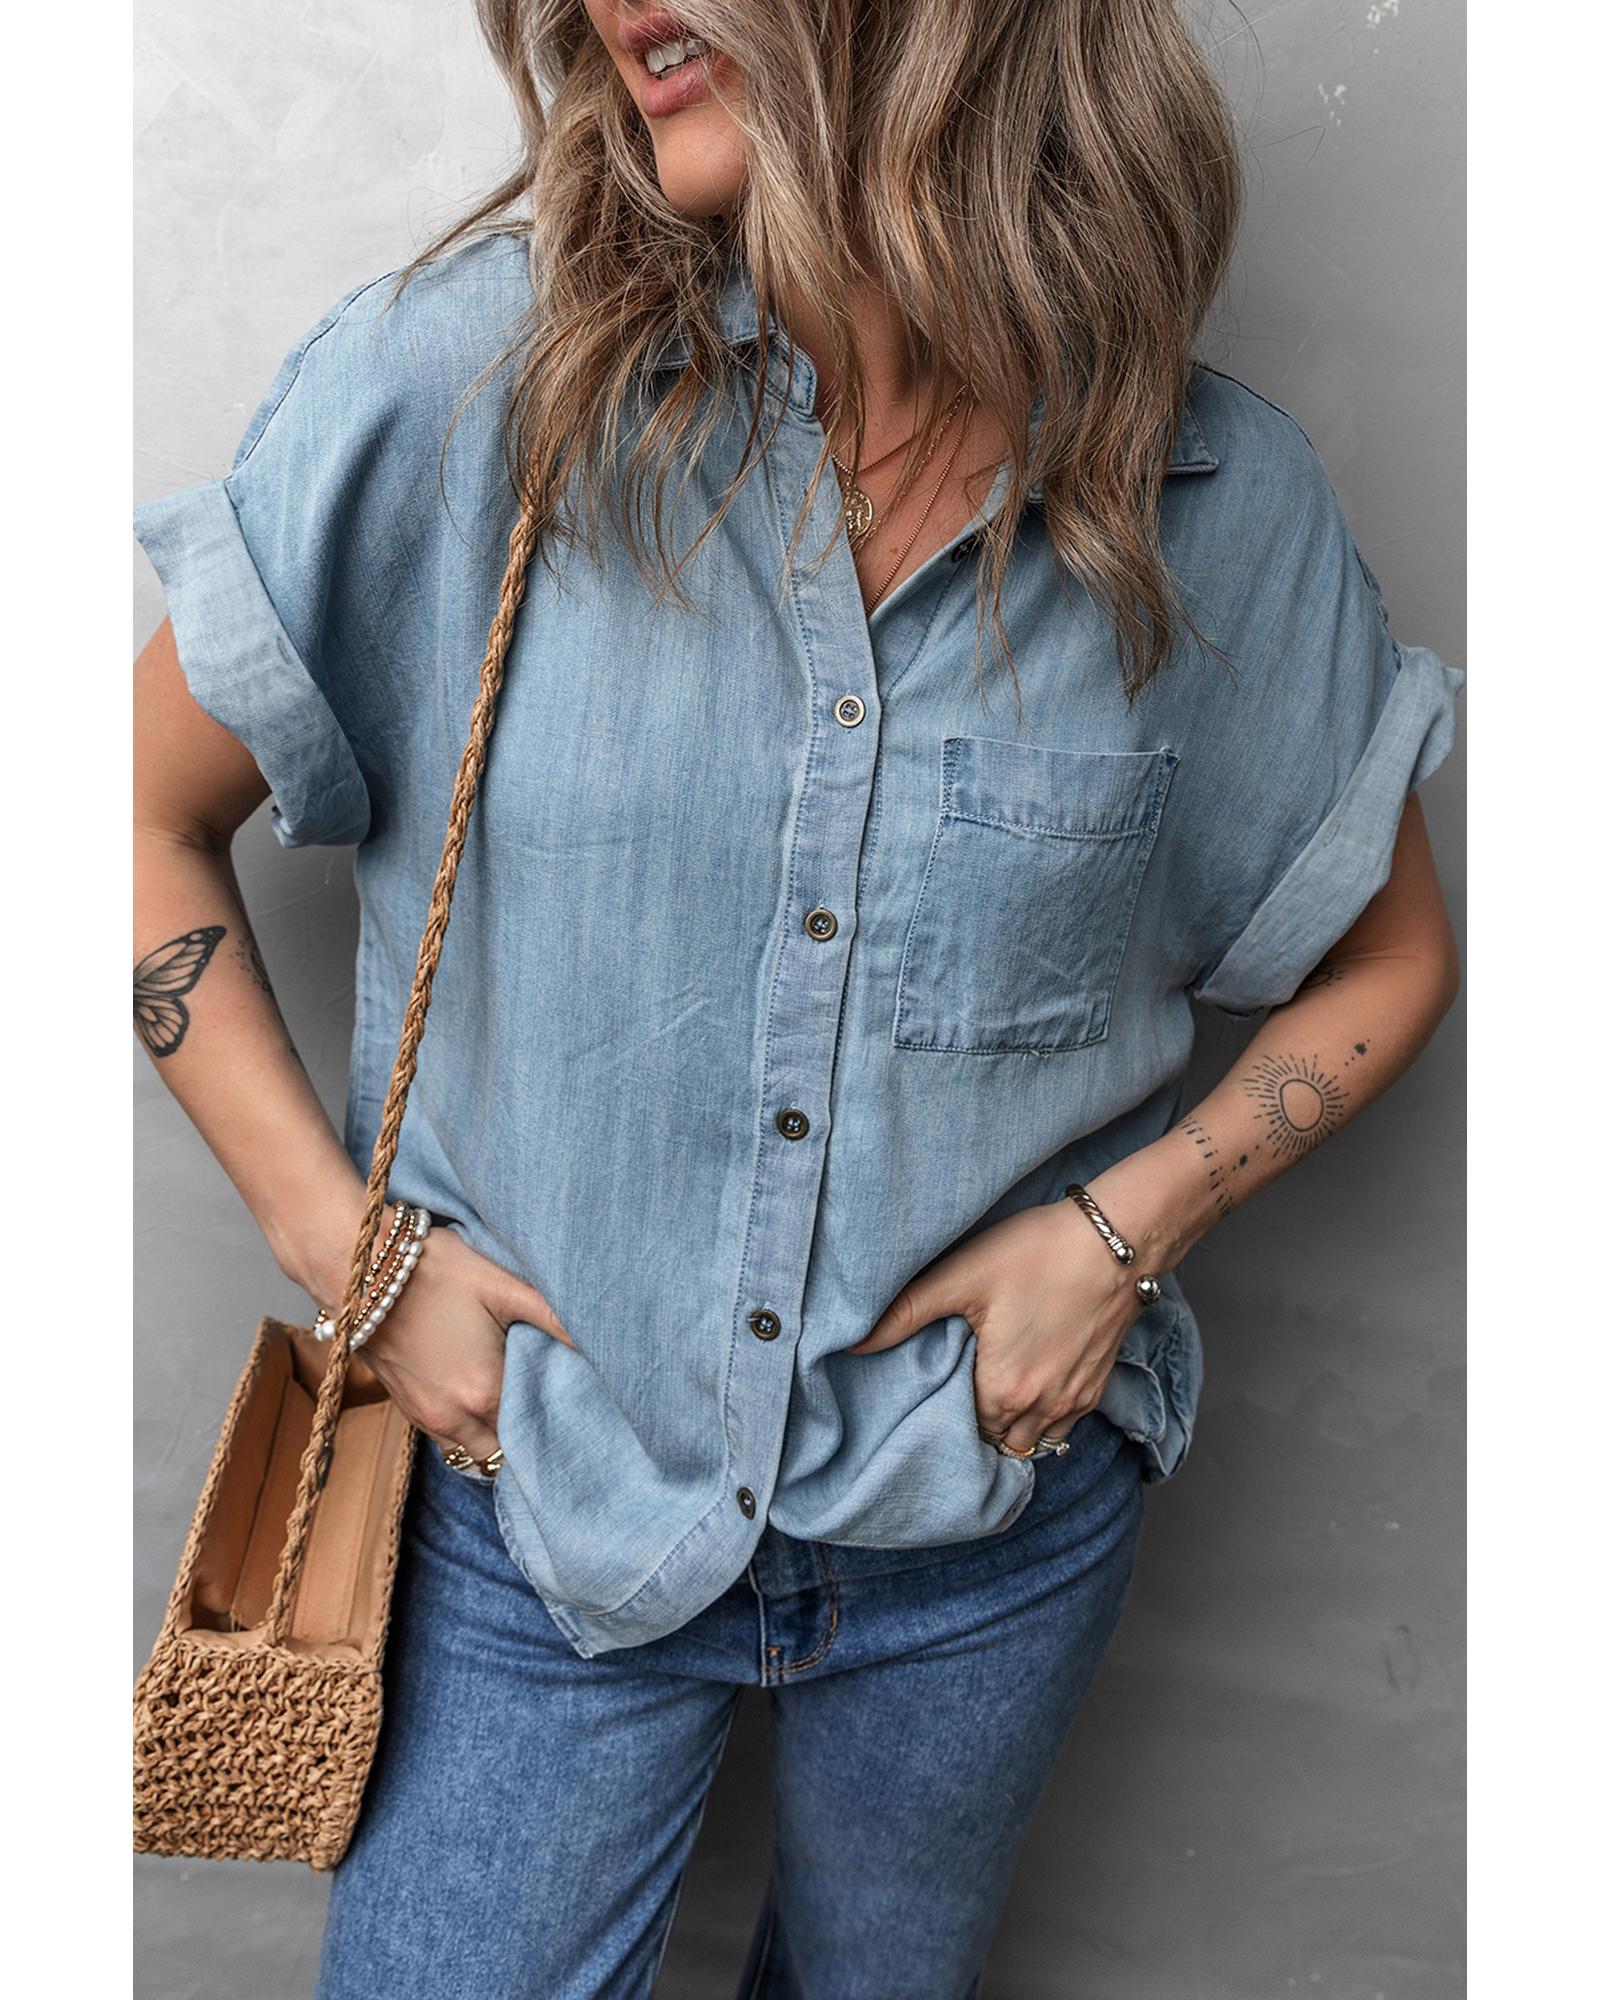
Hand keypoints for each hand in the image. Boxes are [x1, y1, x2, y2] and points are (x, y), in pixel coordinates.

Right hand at [300, 1201, 572, 1467]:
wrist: (358, 1266)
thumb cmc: (433, 1270)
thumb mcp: (502, 1285)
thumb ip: (554, 1316)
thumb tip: (601, 1339)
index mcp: (485, 1393)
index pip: (535, 1433)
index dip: (556, 1420)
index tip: (574, 1405)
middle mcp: (454, 1417)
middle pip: (505, 1451)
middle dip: (526, 1434)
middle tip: (547, 1402)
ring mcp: (424, 1416)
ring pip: (473, 1447)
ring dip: (494, 1432)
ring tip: (515, 1395)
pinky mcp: (404, 1406)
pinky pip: (447, 1434)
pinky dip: (466, 1423)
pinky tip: (479, 1388)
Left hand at [848, 1200, 1143, 1453]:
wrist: (1118, 1240)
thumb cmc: (1038, 1253)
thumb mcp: (962, 1276)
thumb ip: (905, 1313)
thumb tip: (850, 1344)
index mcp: (1001, 1393)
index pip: (957, 1428)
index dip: (940, 1410)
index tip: (930, 1385)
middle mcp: (1039, 1410)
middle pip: (993, 1440)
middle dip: (972, 1422)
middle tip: (954, 1387)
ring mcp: (1073, 1403)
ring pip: (1030, 1440)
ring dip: (1008, 1425)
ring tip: (986, 1390)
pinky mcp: (1096, 1388)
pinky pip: (1061, 1427)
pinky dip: (1040, 1418)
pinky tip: (1025, 1385)